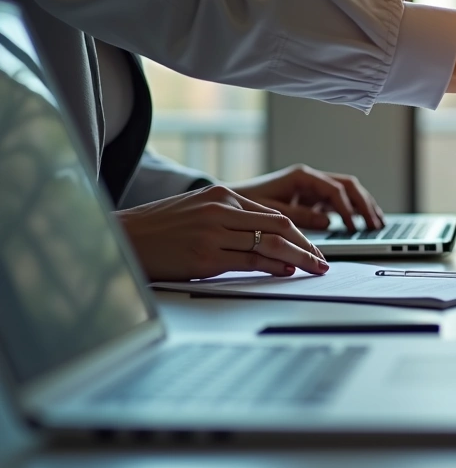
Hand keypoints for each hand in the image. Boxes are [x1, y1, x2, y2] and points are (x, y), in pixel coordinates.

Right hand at [117, 185, 328, 280]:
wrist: (122, 238)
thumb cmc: (159, 229)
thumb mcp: (198, 211)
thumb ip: (231, 219)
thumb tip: (268, 241)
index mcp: (222, 195)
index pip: (273, 214)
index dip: (298, 233)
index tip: (312, 247)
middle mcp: (221, 210)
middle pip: (279, 226)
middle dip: (307, 245)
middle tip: (322, 261)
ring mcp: (213, 233)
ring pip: (269, 243)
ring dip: (298, 257)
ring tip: (314, 268)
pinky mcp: (205, 256)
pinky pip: (249, 261)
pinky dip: (273, 267)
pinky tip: (287, 272)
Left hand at [229, 164, 383, 231]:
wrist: (228, 203)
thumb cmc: (244, 205)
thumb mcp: (271, 211)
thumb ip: (299, 216)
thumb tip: (328, 222)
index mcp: (302, 177)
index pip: (334, 189)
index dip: (347, 209)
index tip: (353, 227)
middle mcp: (310, 179)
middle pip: (348, 186)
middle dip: (364, 204)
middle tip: (376, 224)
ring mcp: (312, 188)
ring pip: (347, 192)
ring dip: (363, 206)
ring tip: (377, 223)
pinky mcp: (311, 198)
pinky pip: (338, 201)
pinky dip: (352, 211)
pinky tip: (361, 223)